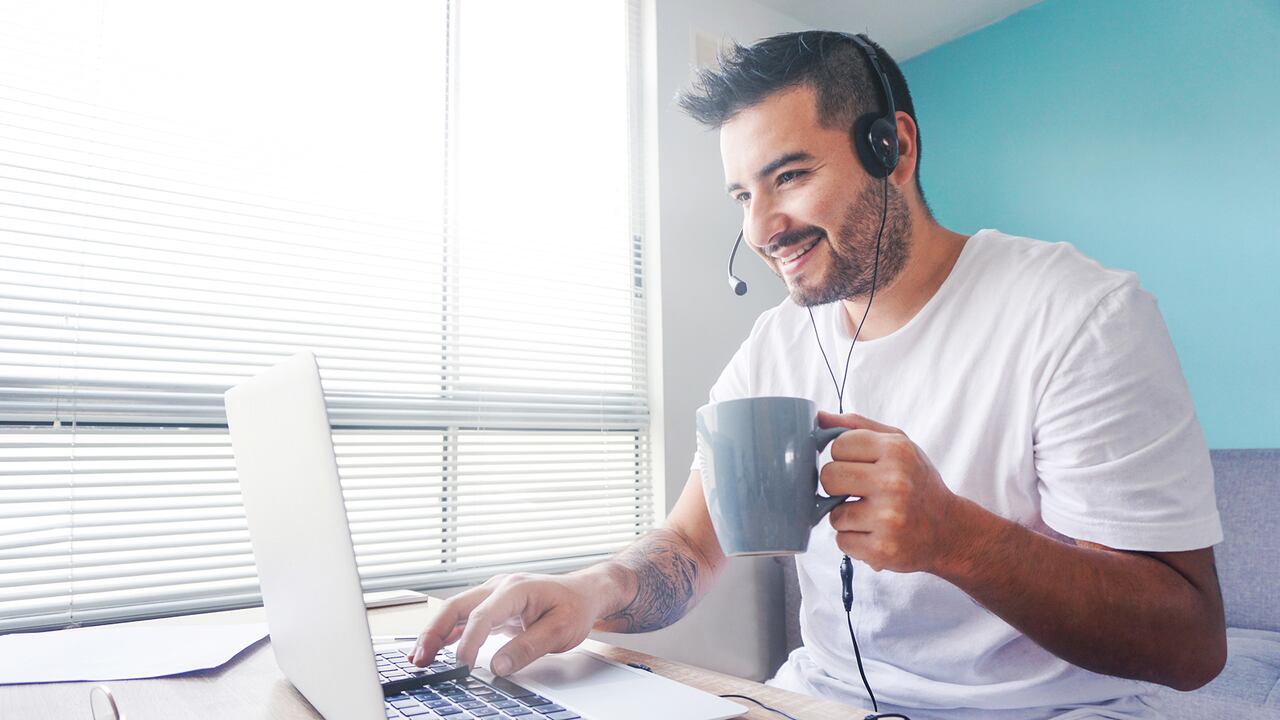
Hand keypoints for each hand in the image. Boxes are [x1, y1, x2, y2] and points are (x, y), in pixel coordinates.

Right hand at [412, 572, 608, 675]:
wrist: (585, 593)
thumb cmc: (575, 607)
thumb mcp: (560, 631)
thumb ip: (528, 648)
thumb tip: (498, 666)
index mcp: (515, 589)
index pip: (482, 615)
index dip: (469, 641)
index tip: (461, 664)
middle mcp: (499, 586)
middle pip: (456, 606)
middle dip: (434, 632)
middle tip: (420, 658)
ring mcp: (493, 593)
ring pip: (455, 610)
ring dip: (435, 632)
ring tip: (419, 657)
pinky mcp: (493, 604)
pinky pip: (464, 617)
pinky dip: (448, 632)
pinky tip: (435, 648)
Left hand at [818, 411, 960, 573]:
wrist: (949, 531)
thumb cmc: (917, 484)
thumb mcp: (899, 444)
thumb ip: (858, 427)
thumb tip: (818, 417)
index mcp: (896, 451)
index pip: (838, 445)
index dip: (844, 457)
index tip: (859, 466)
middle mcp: (894, 482)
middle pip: (829, 477)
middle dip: (838, 486)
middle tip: (859, 491)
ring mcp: (888, 518)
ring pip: (834, 514)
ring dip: (847, 517)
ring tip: (872, 515)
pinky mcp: (881, 549)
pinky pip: (842, 541)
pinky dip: (854, 540)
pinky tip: (875, 534)